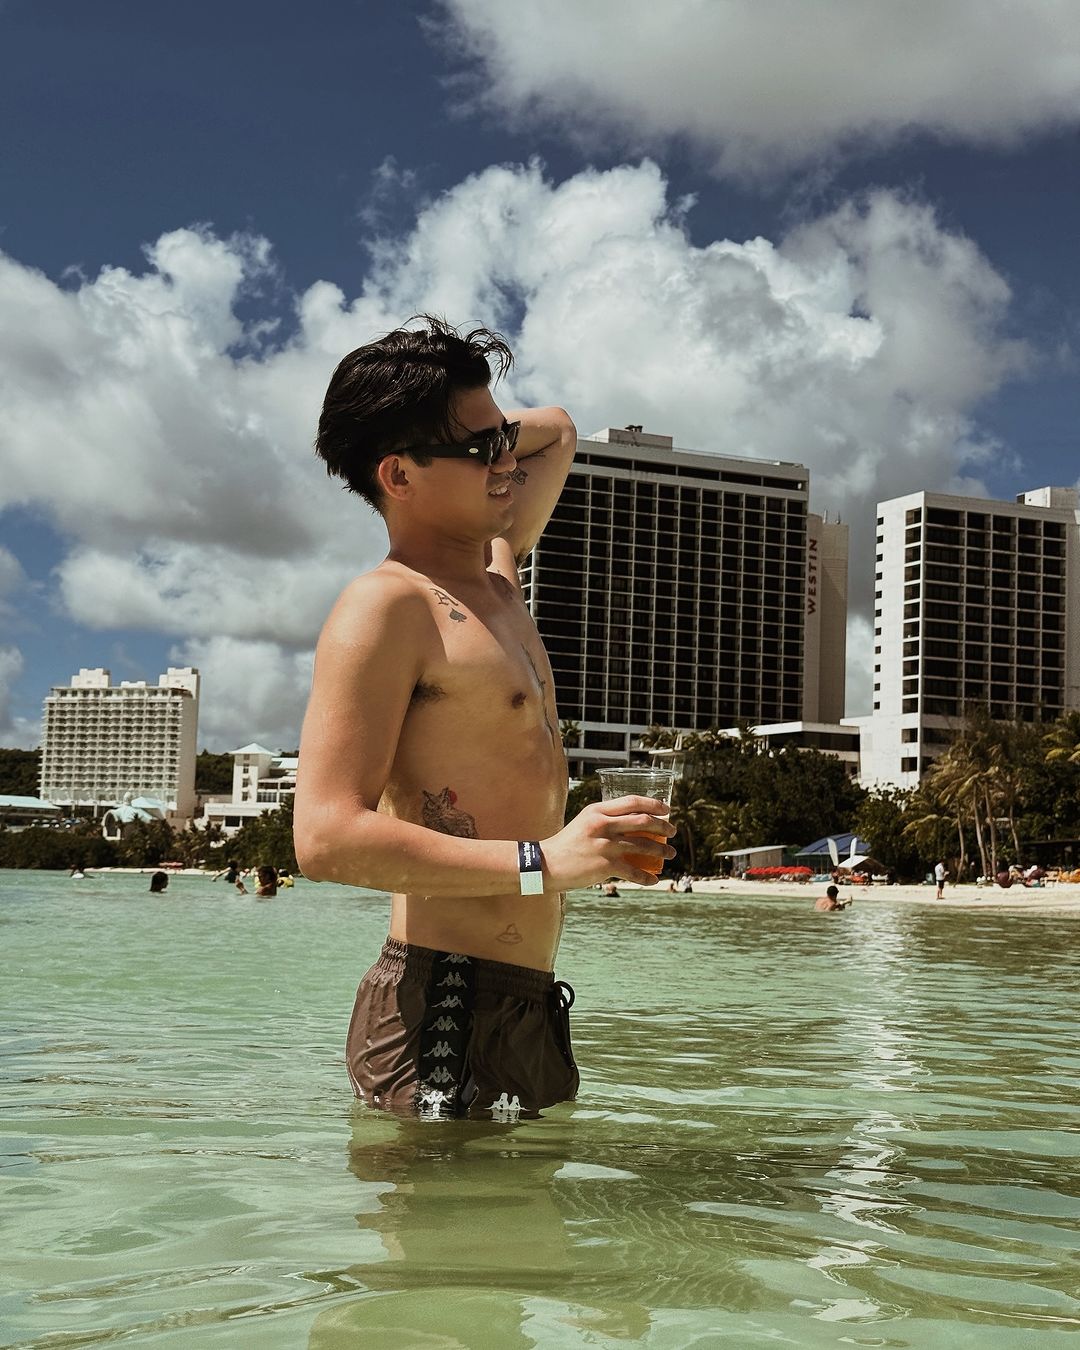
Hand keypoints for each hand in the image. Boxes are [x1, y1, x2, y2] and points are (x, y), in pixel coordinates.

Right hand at [542, 796, 677, 888]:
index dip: (653, 804)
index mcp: (597, 810)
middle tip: (672, 831)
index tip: (666, 809)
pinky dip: (647, 877)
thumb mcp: (584, 822)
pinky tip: (654, 880)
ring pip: (643, 846)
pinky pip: (634, 871)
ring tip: (669, 854)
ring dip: (661, 851)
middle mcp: (603, 825)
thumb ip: (606, 820)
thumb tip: (633, 823)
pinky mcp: (605, 865)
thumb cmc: (566, 844)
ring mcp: (605, 845)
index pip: (632, 802)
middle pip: (643, 822)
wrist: (545, 864)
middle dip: (663, 826)